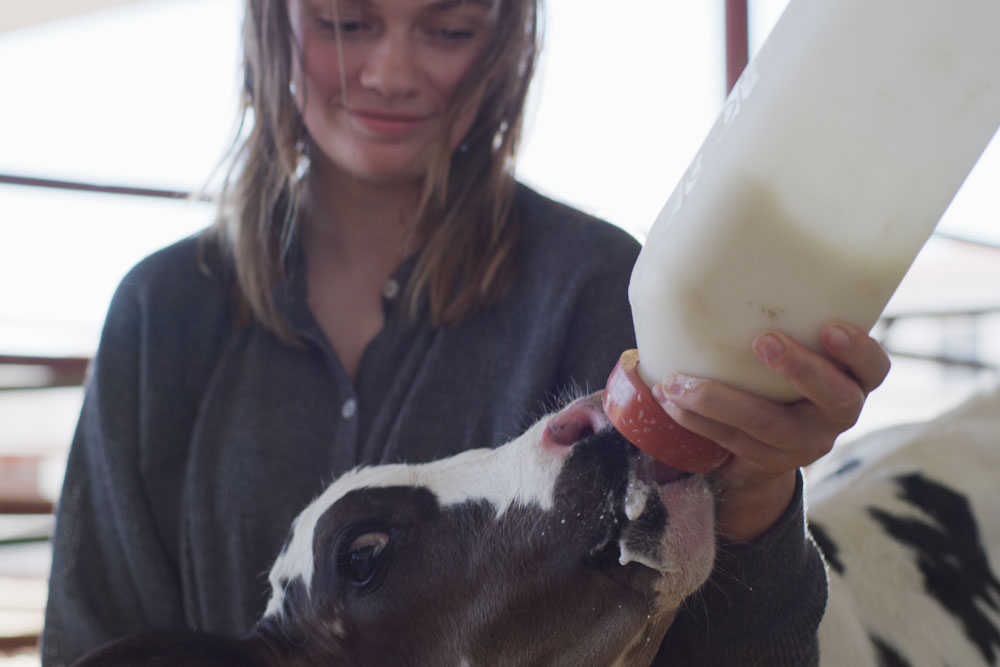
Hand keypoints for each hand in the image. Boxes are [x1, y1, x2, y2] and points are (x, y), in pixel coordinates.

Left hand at [650, 321, 890, 541]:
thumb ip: (792, 319)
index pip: (875, 368)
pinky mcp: (768, 460)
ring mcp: (805, 443)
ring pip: (770, 425)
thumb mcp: (799, 347)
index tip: (831, 327)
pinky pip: (733, 440)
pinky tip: (669, 400)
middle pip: (834, 399)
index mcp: (853, 381)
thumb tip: (738, 260)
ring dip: (721, 400)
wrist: (768, 439)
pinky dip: (697, 419)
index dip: (859, 351)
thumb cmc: (781, 371)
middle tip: (764, 340)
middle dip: (800, 369)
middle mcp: (836, 415)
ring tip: (678, 382)